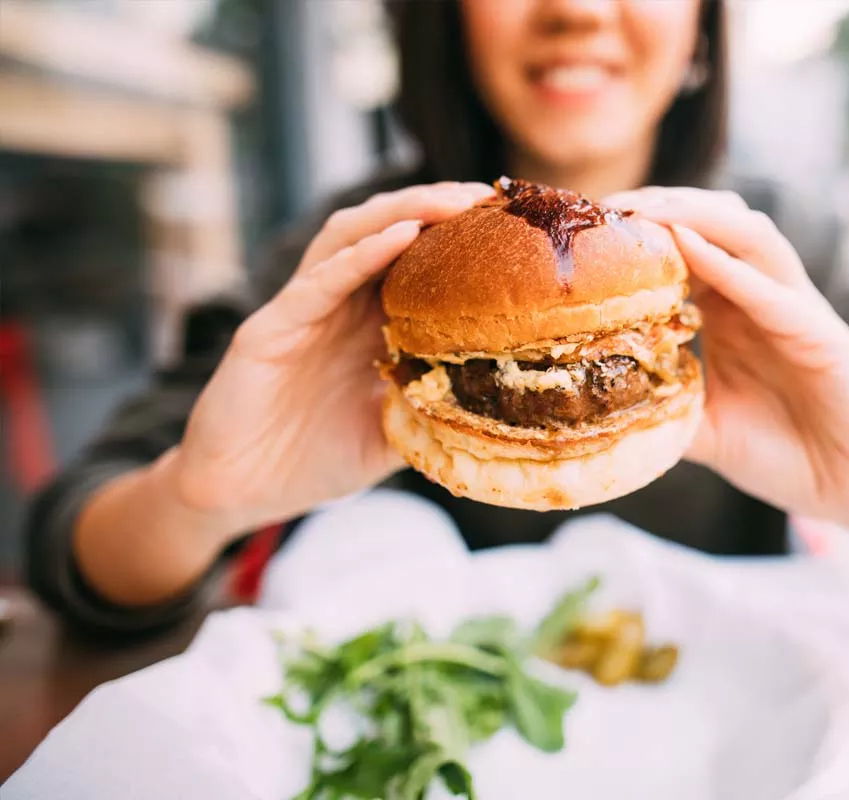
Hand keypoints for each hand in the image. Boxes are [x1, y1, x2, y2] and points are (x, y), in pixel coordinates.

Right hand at [172, 182, 494, 536]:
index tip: (509, 225)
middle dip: (435, 207)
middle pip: (386, 232)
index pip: (416, 262)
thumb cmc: (312, 461)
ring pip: (350, 238)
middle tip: (487, 196)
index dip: (458, 239)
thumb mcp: (391, 434)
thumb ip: (432, 411)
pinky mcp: (269, 328)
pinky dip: (358, 256)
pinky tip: (398, 237)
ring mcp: (301, 311)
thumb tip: (499, 407)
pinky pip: (317, 282)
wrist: (240, 494)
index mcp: (367, 324)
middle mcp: (336, 305)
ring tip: (449, 201)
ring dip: (401, 213)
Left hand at [603, 188, 848, 535]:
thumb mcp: (705, 430)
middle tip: (604, 206)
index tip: (586, 229)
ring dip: (694, 215)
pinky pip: (774, 293)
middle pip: (716, 223)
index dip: (641, 231)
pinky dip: (731, 267)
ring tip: (642, 211)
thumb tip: (596, 409)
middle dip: (660, 205)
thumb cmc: (784, 456)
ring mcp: (798, 311)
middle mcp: (765, 298)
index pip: (687, 248)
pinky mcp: (825, 337)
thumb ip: (663, 408)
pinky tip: (689, 248)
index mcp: (735, 313)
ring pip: (750, 235)